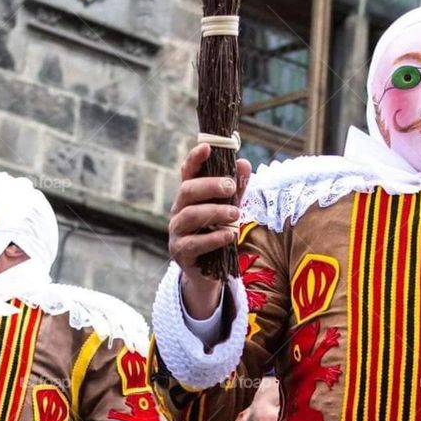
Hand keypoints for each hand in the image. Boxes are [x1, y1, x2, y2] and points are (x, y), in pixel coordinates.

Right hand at [169, 143, 251, 318]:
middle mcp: (178, 211)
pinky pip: (194, 243)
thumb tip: (244, 163)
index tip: (207, 147)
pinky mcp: (181, 253)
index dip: (195, 159)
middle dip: (210, 185)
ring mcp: (177, 232)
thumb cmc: (217, 235)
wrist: (207, 273)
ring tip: (235, 215)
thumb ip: (236, 190)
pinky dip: (213, 238)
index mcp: (189, 197)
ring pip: (191, 215)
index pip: (187, 173)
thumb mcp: (228, 210)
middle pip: (188, 190)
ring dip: (215, 212)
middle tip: (231, 186)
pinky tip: (229, 236)